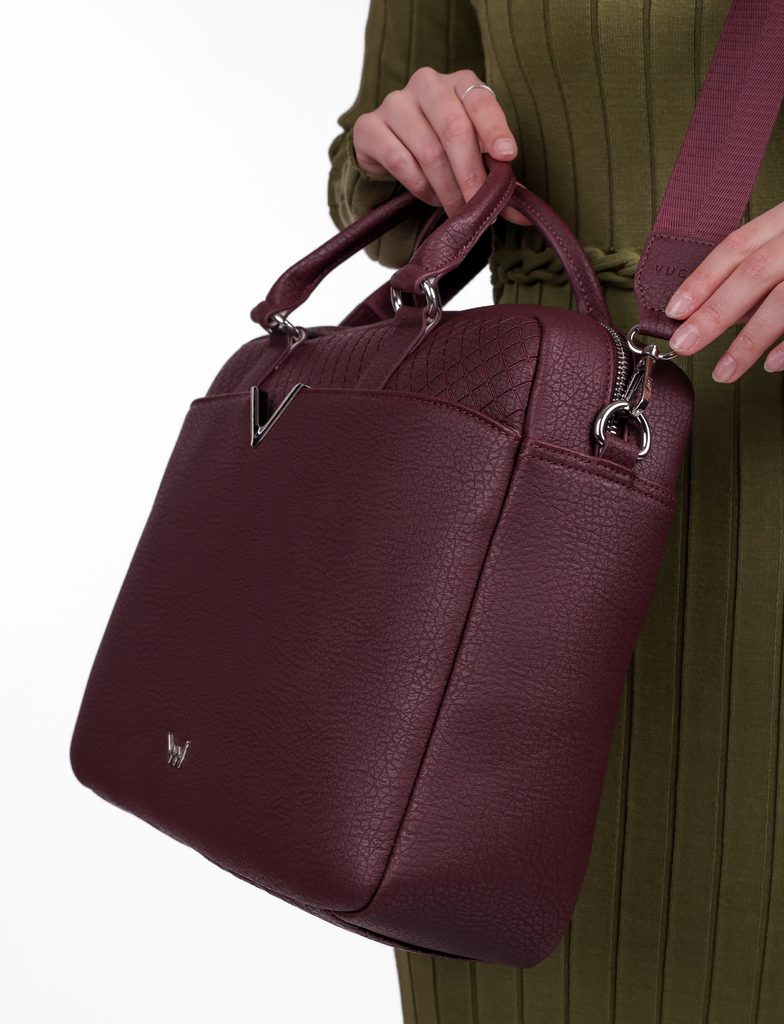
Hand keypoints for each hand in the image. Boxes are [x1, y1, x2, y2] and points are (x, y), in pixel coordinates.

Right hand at [352, 66, 528, 225]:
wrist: (390, 149)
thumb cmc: (441, 149)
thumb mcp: (473, 155)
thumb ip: (496, 176)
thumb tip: (523, 212)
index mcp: (460, 83)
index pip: (481, 101)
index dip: (495, 129)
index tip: (508, 156)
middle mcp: (427, 84)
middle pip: (454, 130)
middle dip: (470, 175)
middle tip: (478, 208)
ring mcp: (395, 102)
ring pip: (429, 151)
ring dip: (446, 189)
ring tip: (456, 209)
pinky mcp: (370, 126)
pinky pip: (400, 161)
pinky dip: (419, 187)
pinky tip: (429, 197)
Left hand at [664, 201, 783, 381]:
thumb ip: (763, 267)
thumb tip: (717, 307)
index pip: (738, 245)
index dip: (702, 278)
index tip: (673, 310)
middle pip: (756, 272)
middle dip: (714, 312)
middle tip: (684, 344)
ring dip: (749, 341)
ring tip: (722, 371)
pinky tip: (771, 365)